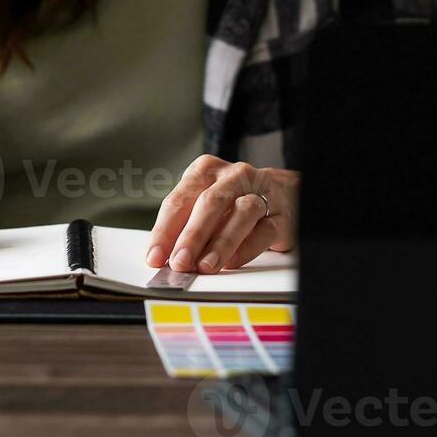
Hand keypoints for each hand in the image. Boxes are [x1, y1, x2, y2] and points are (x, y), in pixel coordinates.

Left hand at [145, 155, 297, 272]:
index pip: (179, 200)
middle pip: (209, 203)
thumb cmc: (233, 199)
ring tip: (206, 266)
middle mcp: (233, 176)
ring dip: (220, 243)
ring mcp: (260, 192)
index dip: (164, 230)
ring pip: (241, 213)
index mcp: (206, 170)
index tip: (154, 256)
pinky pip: (264, 231)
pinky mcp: (281, 214)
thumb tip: (165, 256)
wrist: (282, 192)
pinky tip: (232, 262)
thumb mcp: (204, 202)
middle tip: (179, 262)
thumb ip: (185, 224)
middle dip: (192, 236)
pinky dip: (246, 248)